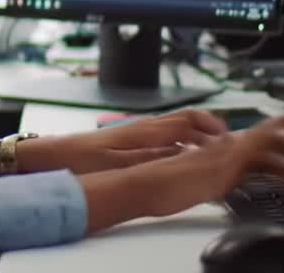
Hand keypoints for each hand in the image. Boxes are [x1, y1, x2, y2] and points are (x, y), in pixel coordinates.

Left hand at [18, 109, 228, 174]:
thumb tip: (185, 153)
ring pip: (175, 128)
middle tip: (228, 144)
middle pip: (185, 120)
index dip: (212, 126)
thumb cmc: (83, 160)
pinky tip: (181, 158)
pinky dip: (181, 144)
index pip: (188, 120)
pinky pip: (164, 137)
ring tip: (211, 151)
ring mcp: (137, 132)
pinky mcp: (129, 141)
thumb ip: (155, 157)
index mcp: (146, 130)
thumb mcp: (122, 164)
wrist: (54, 156)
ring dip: (196, 137)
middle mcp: (144, 126)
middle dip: (209, 129)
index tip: (229, 137)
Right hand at [78, 114, 283, 232]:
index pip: (273, 133)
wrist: (144, 184)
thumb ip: (225, 177)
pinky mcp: (229, 162)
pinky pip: (268, 160)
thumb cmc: (165, 185)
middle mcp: (234, 142)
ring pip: (283, 135)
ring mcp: (232, 150)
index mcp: (230, 146)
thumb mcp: (206, 184)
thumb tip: (238, 183)